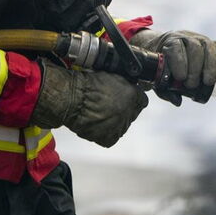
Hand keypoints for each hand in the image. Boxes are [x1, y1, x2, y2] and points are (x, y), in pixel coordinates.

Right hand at [31, 59, 148, 146]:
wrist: (74, 98)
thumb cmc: (87, 85)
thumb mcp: (111, 76)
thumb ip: (124, 82)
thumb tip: (129, 84)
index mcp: (133, 94)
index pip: (141, 100)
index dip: (132, 100)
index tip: (126, 100)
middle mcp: (130, 111)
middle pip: (132, 114)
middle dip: (123, 111)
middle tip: (108, 107)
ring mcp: (120, 125)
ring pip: (121, 126)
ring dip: (114, 122)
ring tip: (99, 115)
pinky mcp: (110, 138)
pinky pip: (110, 138)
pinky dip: (104, 134)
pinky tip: (96, 124)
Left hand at [130, 29, 215, 105]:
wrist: (161, 47)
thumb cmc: (160, 64)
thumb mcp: (156, 76)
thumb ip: (164, 89)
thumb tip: (178, 101)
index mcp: (169, 42)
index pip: (176, 46)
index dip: (179, 61)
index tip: (181, 78)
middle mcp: (186, 37)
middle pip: (195, 47)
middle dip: (195, 67)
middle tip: (192, 85)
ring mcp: (200, 39)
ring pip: (209, 46)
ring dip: (211, 65)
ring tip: (209, 82)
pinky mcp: (211, 44)